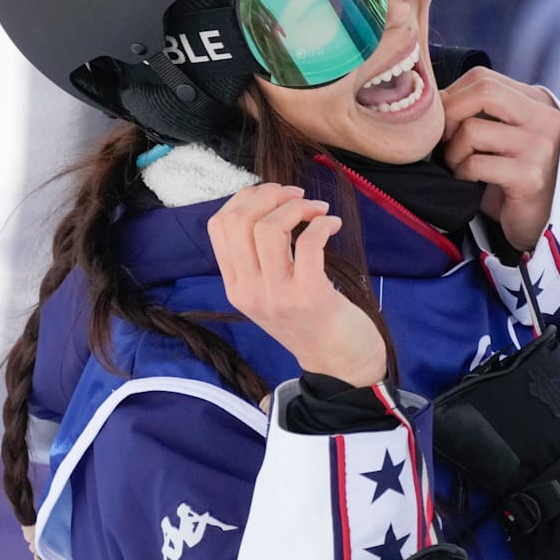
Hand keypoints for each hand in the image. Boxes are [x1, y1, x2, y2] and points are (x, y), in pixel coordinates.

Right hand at [207, 184, 386, 386]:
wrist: (340, 364)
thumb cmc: (311, 320)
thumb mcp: (272, 291)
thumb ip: (262, 256)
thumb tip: (271, 205)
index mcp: (235, 285)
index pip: (219, 225)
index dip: (246, 198)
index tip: (275, 195)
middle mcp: (248, 290)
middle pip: (239, 220)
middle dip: (270, 195)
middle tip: (298, 196)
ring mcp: (277, 295)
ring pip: (269, 228)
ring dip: (298, 207)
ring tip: (318, 211)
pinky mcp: (309, 295)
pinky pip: (308, 242)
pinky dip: (322, 224)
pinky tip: (333, 225)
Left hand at [440, 68, 559, 251]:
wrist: (541, 226)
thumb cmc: (512, 181)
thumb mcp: (503, 137)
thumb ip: (483, 113)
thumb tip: (434, 98)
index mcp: (537, 103)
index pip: (483, 78)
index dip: (452, 96)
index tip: (444, 122)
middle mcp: (544, 119)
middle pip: (482, 91)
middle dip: (448, 114)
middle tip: (443, 141)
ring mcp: (540, 147)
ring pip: (471, 130)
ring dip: (452, 152)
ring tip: (458, 167)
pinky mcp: (530, 177)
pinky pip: (474, 164)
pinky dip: (461, 173)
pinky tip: (468, 183)